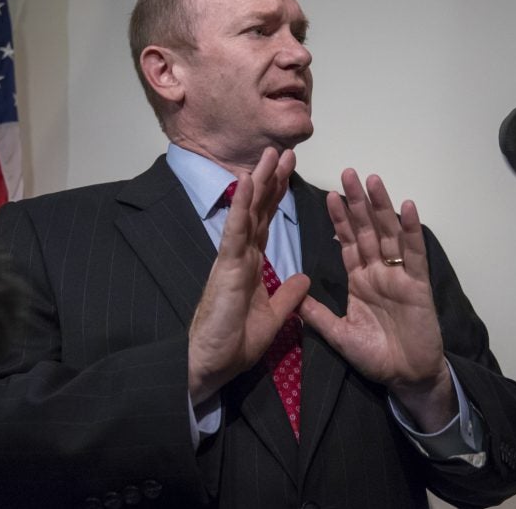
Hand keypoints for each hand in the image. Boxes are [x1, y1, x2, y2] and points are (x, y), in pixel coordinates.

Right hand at [188, 148, 310, 404]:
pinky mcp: (226, 266)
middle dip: (272, 180)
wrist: (210, 365)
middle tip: (284, 151)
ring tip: (270, 154)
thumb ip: (288, 296)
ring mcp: (232, 258)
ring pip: (248, 212)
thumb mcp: (274, 317)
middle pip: (259, 210)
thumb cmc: (234, 343)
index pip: (267, 222)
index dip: (277, 197)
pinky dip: (242, 206)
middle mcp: (241, 255)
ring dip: (259, 182)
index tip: (289, 172)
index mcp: (252, 265)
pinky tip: (247, 181)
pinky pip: (236, 231)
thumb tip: (305, 278)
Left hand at [300, 169, 455, 430]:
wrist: (407, 378)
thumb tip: (293, 299)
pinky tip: (408, 207)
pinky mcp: (418, 284)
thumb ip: (319, 316)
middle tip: (348, 173)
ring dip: (382, 206)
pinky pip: (415, 253)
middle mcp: (378, 271)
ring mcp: (399, 275)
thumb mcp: (340, 335)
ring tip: (374, 180)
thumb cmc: (376, 357)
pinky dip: (411, 230)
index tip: (328, 195)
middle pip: (367, 229)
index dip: (339, 219)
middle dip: (357, 202)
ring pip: (389, 234)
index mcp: (359, 280)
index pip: (347, 242)